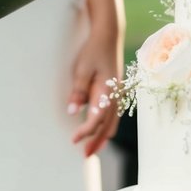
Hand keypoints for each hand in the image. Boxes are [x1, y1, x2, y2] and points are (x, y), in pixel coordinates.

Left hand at [67, 27, 122, 157]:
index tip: (73, 140)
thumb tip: (73, 112)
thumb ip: (78, 91)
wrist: (108, 35)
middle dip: (96, 141)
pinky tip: (102, 131)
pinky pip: (113, 114)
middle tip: (85, 155)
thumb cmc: (93, 50)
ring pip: (112, 122)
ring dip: (103, 136)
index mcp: (107, 91)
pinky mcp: (116, 91)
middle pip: (107, 125)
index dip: (85, 131)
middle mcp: (115, 95)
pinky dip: (107, 126)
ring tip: (93, 149)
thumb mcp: (82, 69)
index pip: (97, 118)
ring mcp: (118, 93)